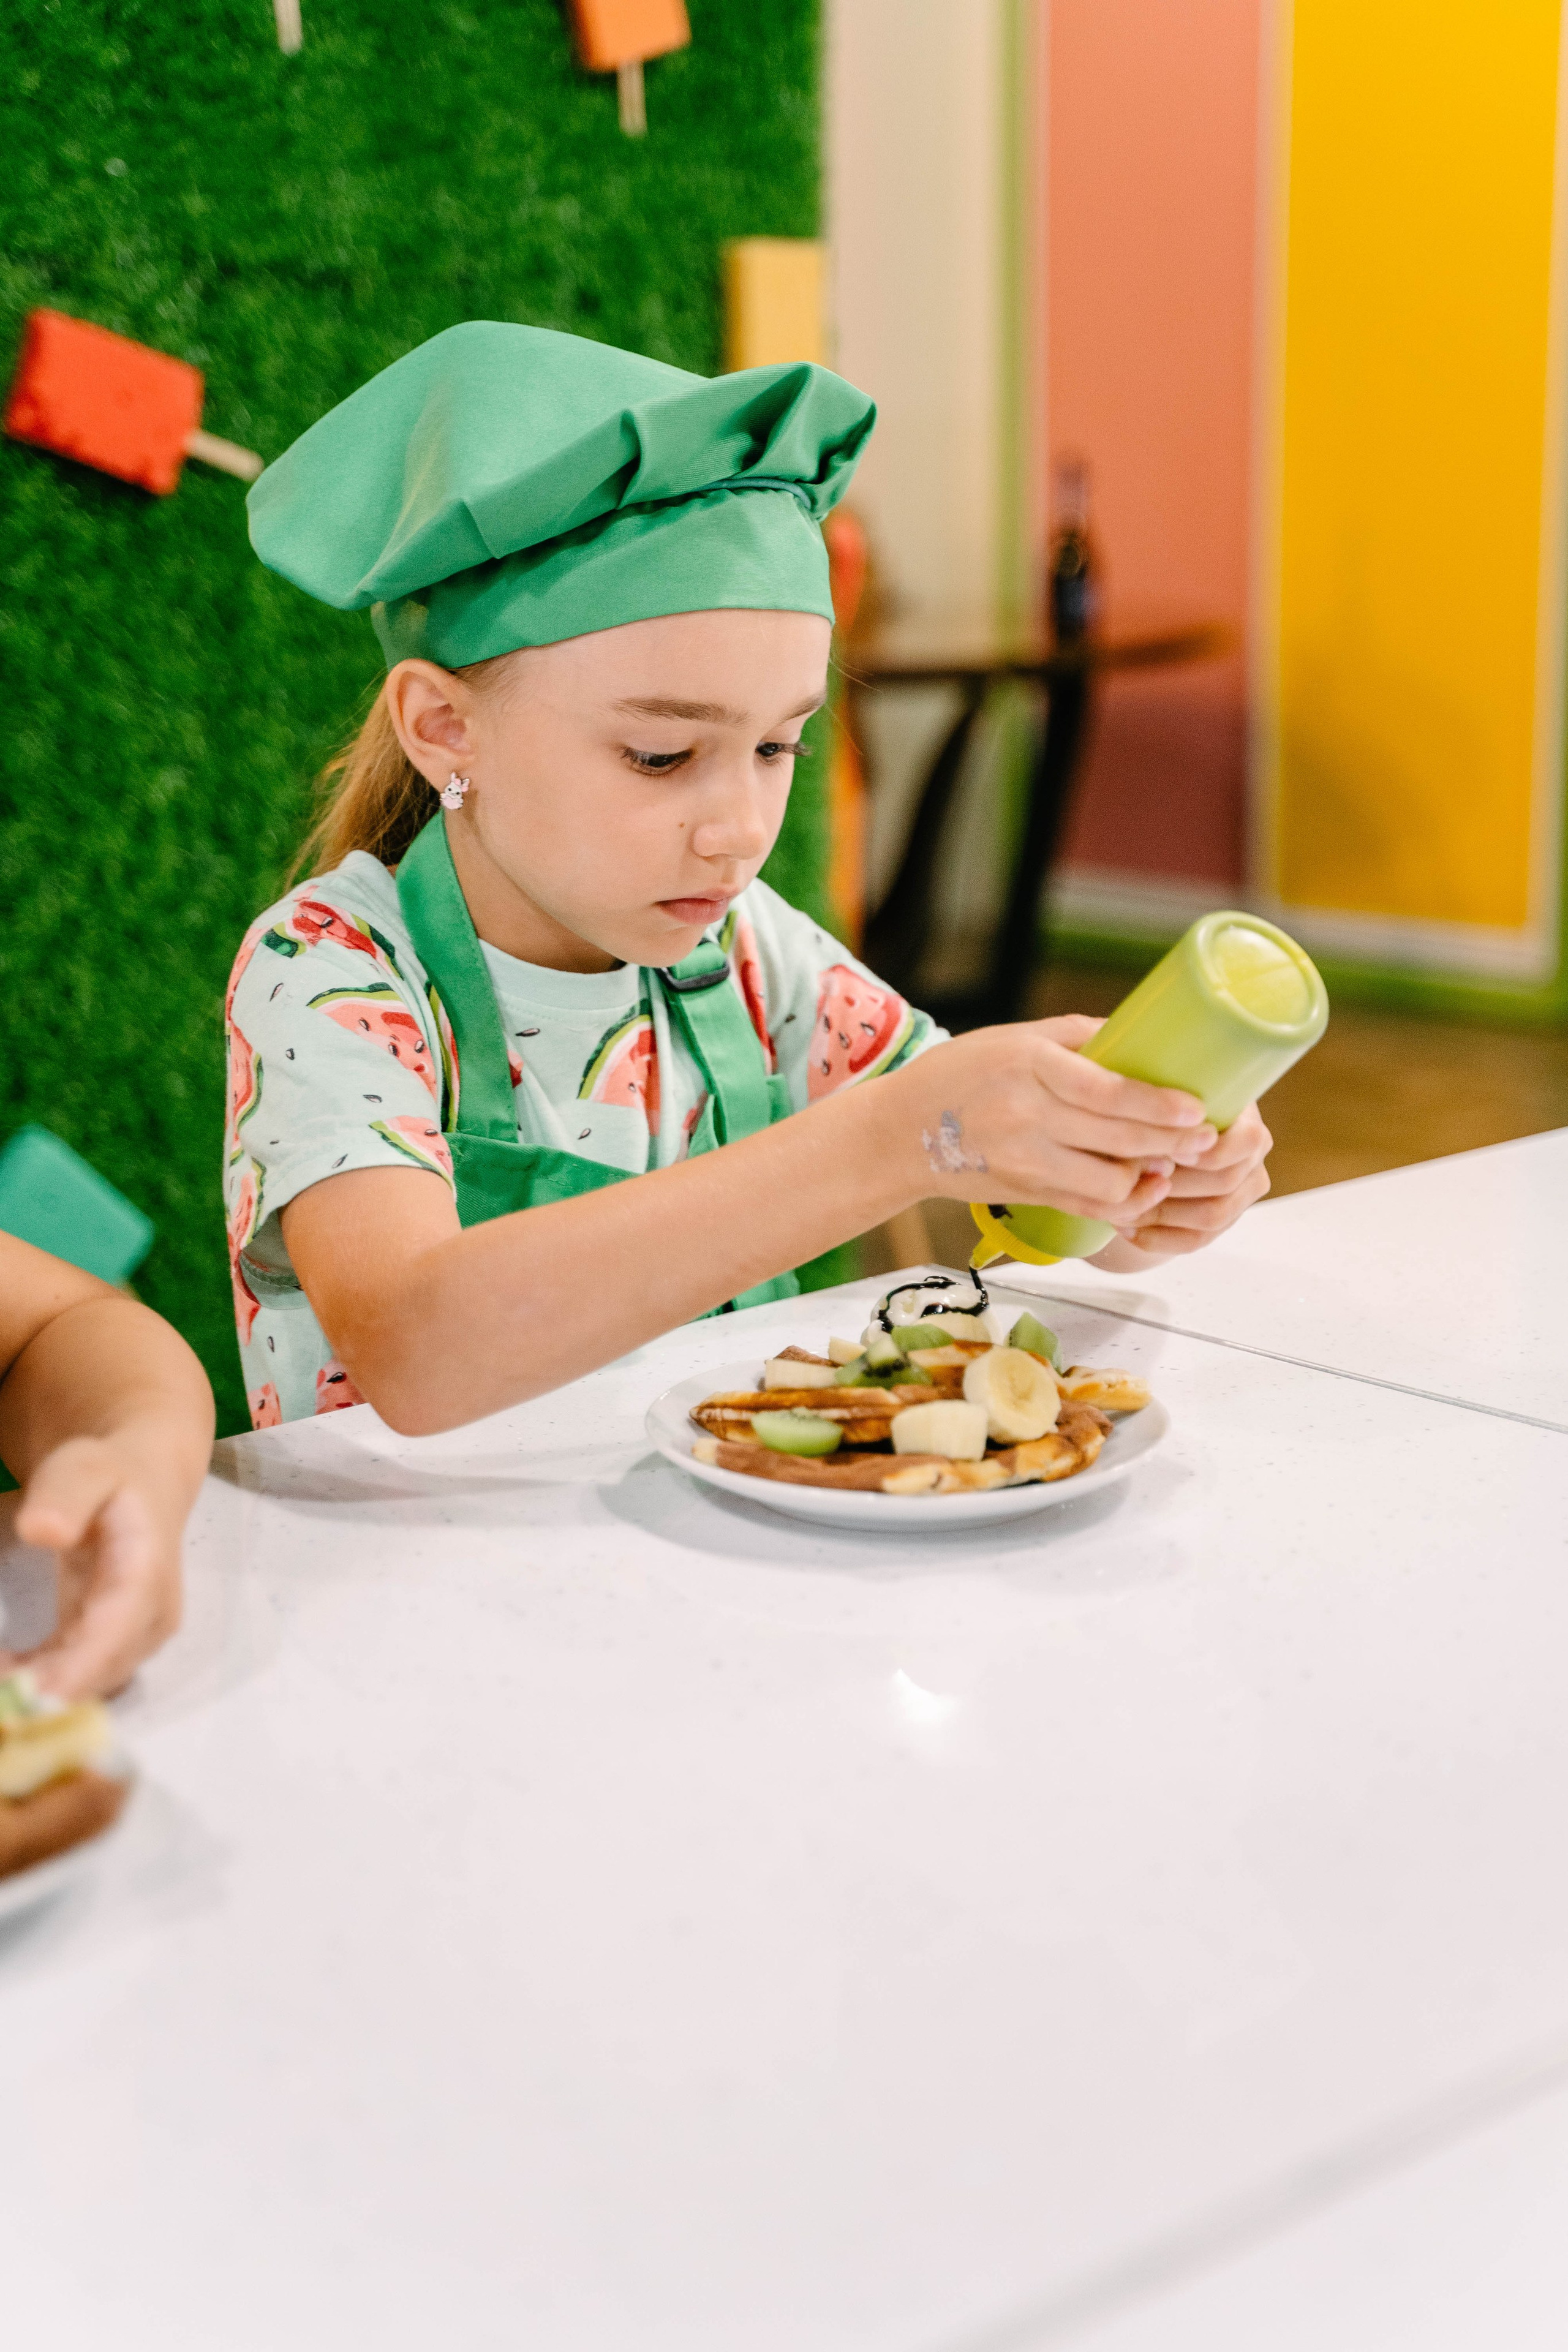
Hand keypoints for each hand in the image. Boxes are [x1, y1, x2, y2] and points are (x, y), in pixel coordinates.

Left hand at [1, 1438, 181, 1698]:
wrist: (144, 1486)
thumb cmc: (109, 1476)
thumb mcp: (83, 1470)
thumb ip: (65, 1496)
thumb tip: (41, 1530)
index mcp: (147, 1571)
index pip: (117, 1631)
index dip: (76, 1671)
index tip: (31, 1698)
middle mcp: (152, 1616)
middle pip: (102, 1671)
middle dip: (48, 1693)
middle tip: (1, 1696)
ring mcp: (137, 1637)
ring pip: (91, 1685)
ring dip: (40, 1693)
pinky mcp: (116, 1647)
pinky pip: (79, 1680)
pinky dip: (41, 1684)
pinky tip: (7, 1669)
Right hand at [883, 1015, 1217, 1227]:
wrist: (901, 1131)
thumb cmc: (961, 1073)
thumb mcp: (1014, 1038)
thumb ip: (1076, 1039)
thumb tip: (1140, 1038)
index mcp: (1028, 1066)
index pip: (1103, 1090)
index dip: (1155, 1104)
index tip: (1195, 1108)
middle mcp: (1027, 1116)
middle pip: (1116, 1138)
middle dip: (1171, 1143)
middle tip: (1207, 1139)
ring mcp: (1025, 1160)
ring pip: (1108, 1183)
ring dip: (1149, 1177)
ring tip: (1171, 1163)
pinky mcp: (1026, 1191)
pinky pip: (1088, 1206)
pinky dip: (1122, 1201)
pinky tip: (1142, 1188)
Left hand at [1094, 1103, 1271, 1262]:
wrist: (1164, 1135)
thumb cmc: (1160, 1110)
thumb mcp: (1163, 1095)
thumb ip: (1161, 1105)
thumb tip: (1144, 1121)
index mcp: (1248, 1122)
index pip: (1246, 1143)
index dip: (1209, 1152)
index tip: (1170, 1152)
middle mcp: (1253, 1160)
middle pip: (1225, 1183)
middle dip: (1173, 1186)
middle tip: (1128, 1183)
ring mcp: (1241, 1195)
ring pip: (1211, 1217)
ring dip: (1161, 1214)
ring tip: (1119, 1207)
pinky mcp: (1222, 1223)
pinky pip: (1195, 1240)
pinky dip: (1158, 1238)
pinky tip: (1125, 1228)